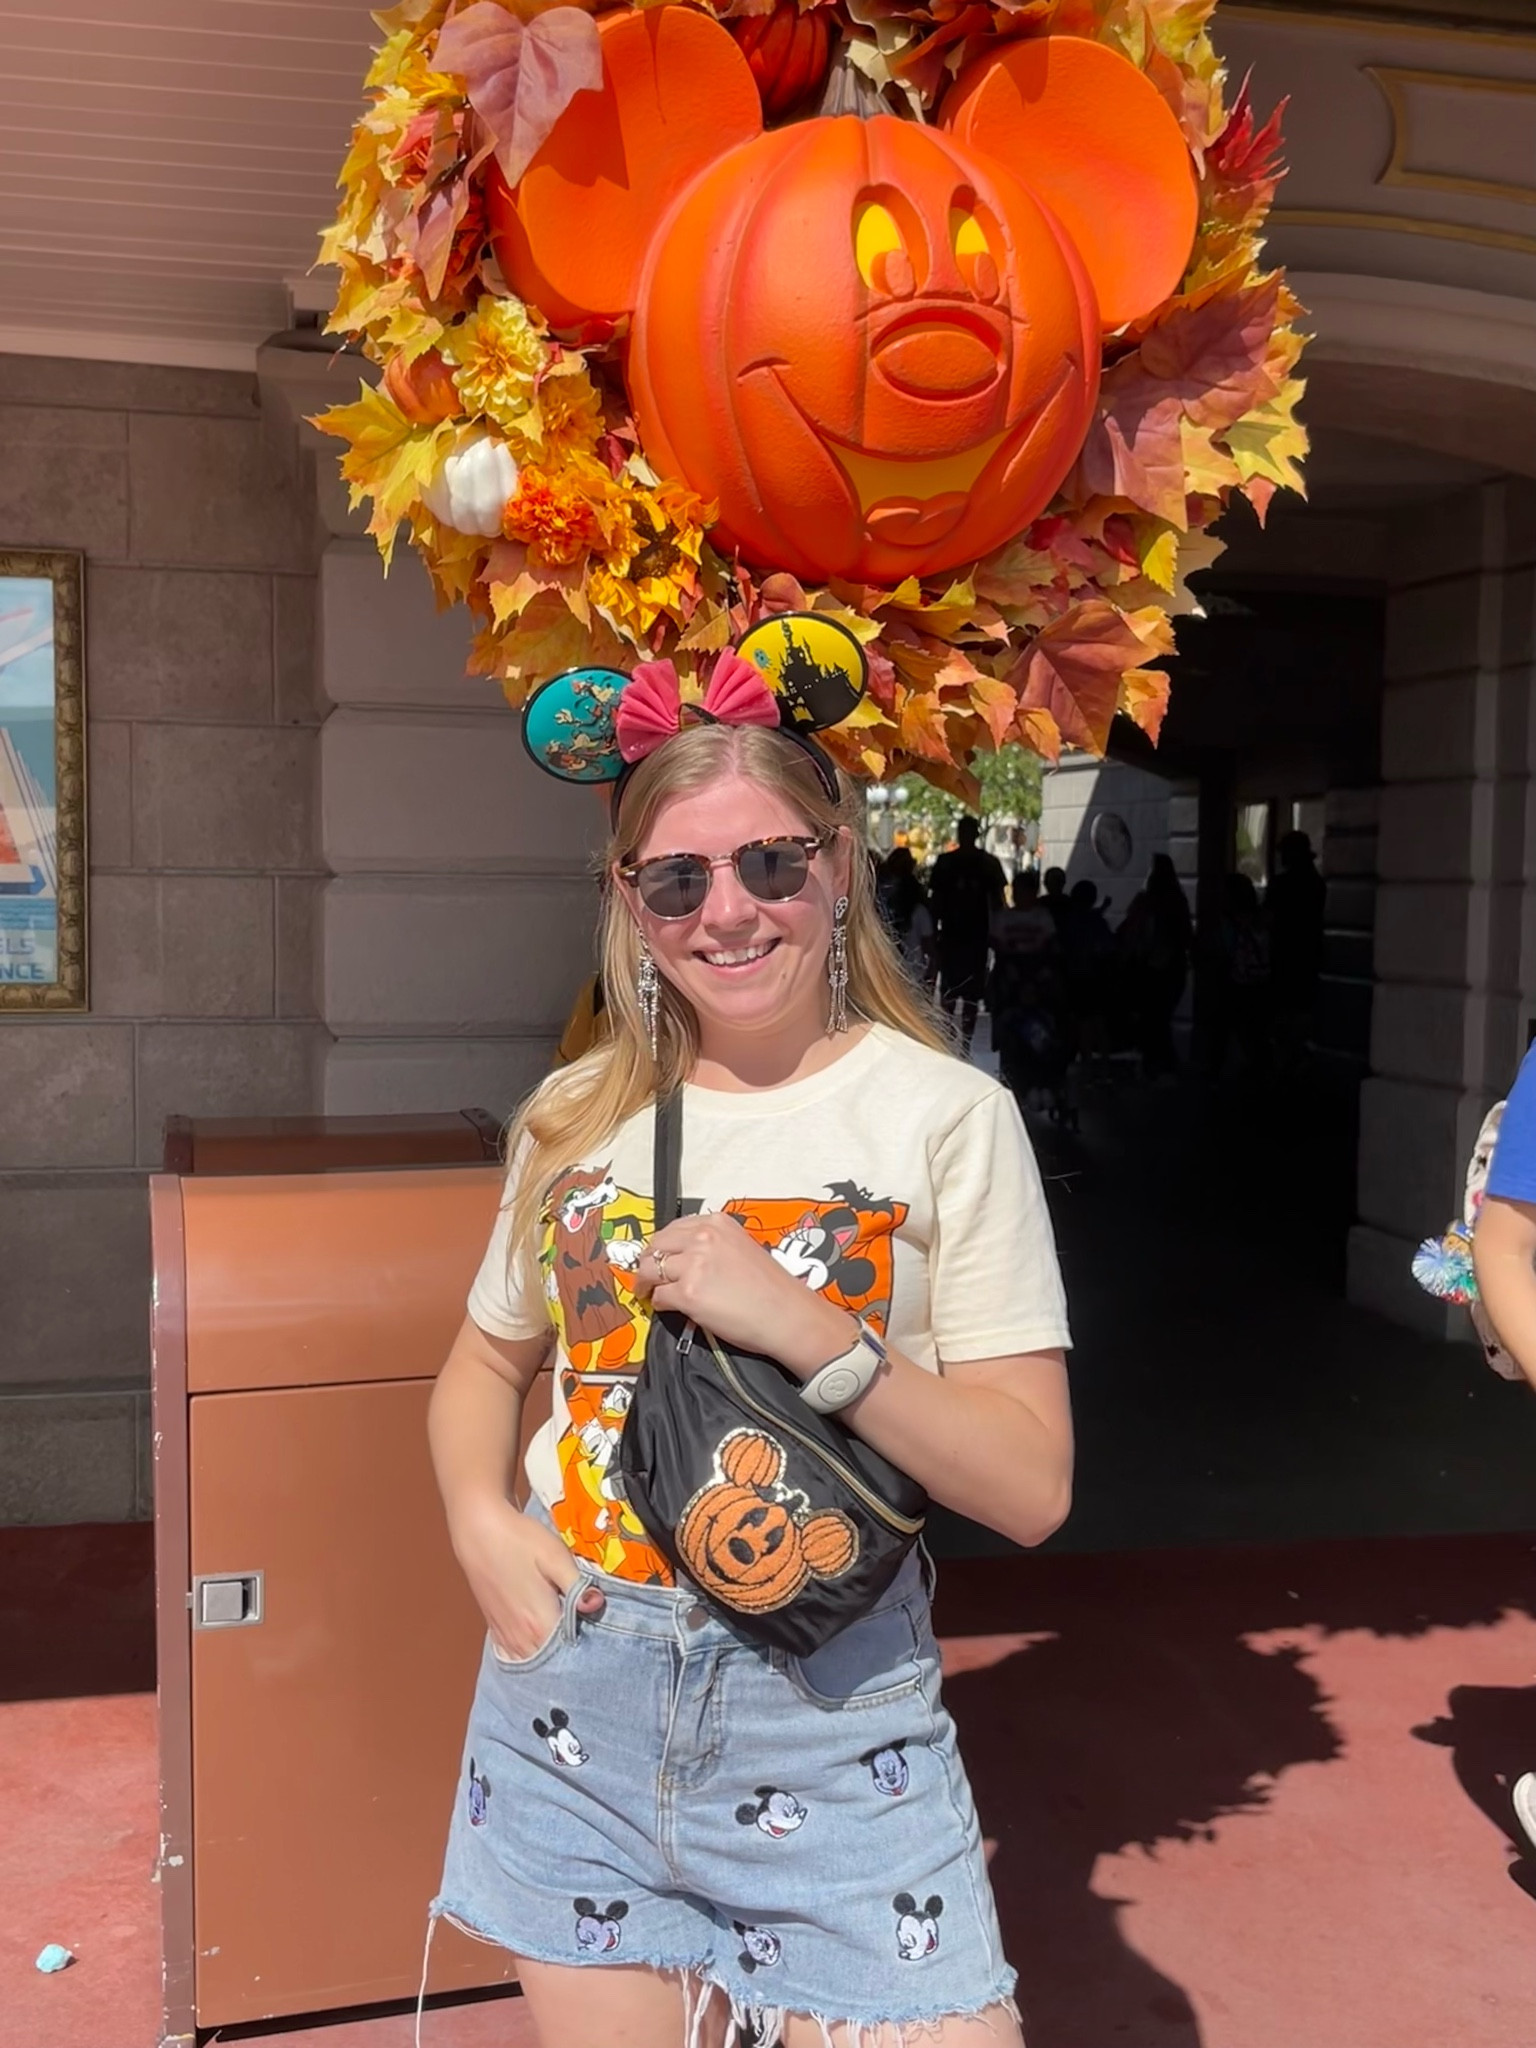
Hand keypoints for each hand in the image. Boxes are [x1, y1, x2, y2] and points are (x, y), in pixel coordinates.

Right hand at [448, 1494, 603, 1660]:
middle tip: (586, 1636)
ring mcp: (506, 1636)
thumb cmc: (519, 1540)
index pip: (571, 1651)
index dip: (589, 1646)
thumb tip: (596, 1605)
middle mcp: (522, 1638)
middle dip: (570, 1656)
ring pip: (533, 1662)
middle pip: (552, 1662)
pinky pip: (514, 1656)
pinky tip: (538, 1644)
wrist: (479, 1530)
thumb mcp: (556, 1556)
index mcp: (540, 1623)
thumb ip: (577, 1586)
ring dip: (550, 1657)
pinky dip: (528, 1655)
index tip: (600, 1634)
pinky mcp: (495, 1628)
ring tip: (566, 1640)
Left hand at [634, 1212, 856, 1377]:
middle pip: (656, 1246)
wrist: (787, 1314)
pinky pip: (659, 1296)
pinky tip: (669, 1308)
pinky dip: (659, 1304)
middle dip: (647, 1262)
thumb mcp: (742, 1248)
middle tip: (646, 1277)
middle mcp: (702, 1237)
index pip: (673, 1228)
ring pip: (650, 1270)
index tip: (659, 1256)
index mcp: (717, 1223)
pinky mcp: (687, 1293)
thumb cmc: (772, 1288)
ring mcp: (693, 1264)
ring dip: (648, 1283)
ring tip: (649, 1293)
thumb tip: (688, 1258)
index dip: (662, 1245)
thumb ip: (713, 1245)